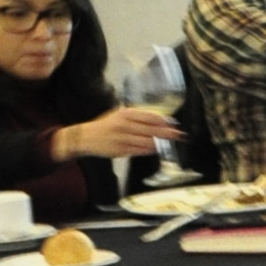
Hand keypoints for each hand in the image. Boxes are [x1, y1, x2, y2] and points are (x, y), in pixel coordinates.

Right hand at [61, 105, 182, 160]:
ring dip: (161, 143)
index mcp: (125, 114)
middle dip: (168, 133)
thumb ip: (136, 116)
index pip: (150, 117)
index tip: (175, 124)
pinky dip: (151, 150)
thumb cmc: (105, 125)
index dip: (164, 121)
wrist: (85, 137)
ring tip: (172, 143)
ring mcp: (123, 139)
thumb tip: (158, 120)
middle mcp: (125, 126)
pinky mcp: (121, 151)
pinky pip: (140, 151)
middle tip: (180, 135)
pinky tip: (158, 148)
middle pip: (151, 130)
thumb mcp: (119, 114)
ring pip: (147, 142)